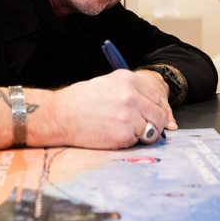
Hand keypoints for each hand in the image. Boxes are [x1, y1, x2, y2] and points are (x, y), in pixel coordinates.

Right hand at [54, 69, 176, 148]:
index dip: (157, 109)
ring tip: (120, 128)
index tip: (153, 116)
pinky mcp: (124, 134)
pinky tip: (111, 134)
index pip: (157, 96)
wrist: (60, 115)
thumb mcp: (107, 85)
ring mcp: (128, 115)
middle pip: (160, 114)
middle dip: (154, 123)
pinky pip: (137, 141)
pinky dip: (128, 141)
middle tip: (141, 127)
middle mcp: (131, 95)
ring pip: (151, 130)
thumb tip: (156, 108)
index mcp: (127, 79)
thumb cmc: (80, 101)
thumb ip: (131, 92)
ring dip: (141, 133)